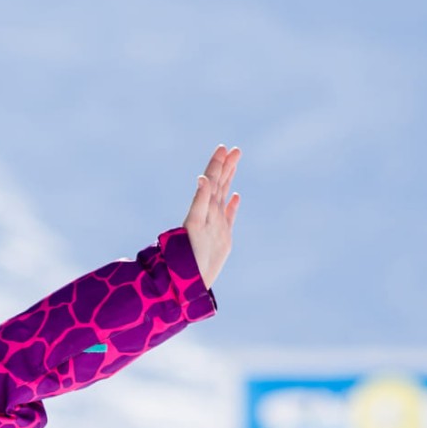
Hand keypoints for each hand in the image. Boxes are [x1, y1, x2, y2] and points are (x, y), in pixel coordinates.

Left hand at [181, 144, 240, 290]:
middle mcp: (209, 213)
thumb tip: (203, 178)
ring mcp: (216, 224)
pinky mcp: (222, 237)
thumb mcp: (195, 225)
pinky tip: (236, 197)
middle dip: (226, 167)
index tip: (223, 148)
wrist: (191, 279)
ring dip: (229, 180)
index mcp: (203, 208)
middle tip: (235, 149)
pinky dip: (232, 206)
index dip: (216, 165)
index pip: (210, 181)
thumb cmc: (189, 254)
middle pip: (219, 184)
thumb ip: (200, 202)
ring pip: (223, 196)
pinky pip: (228, 217)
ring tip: (235, 163)